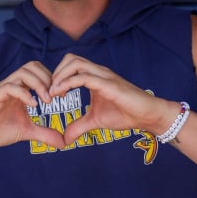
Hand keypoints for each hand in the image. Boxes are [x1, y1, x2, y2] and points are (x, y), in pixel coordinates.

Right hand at [0, 61, 66, 150]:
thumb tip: (64, 143)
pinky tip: (33, 106)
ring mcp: (3, 89)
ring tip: (47, 100)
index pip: (39, 71)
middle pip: (33, 65)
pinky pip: (10, 87)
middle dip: (48, 78)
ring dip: (39, 84)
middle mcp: (12, 85)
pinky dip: (24, 94)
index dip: (53, 79)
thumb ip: (45, 133)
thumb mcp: (27, 132)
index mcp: (21, 88)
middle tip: (57, 96)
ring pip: (23, 72)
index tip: (63, 96)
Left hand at [50, 53, 176, 143]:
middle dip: (55, 72)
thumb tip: (65, 139)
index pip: (70, 65)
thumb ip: (79, 126)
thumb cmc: (125, 114)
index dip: (57, 76)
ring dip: (60, 76)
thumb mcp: (95, 121)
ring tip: (53, 93)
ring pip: (75, 63)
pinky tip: (61, 95)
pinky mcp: (108, 84)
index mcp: (95, 76)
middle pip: (70, 58)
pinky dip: (68, 83)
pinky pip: (84, 77)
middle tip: (49, 92)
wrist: (147, 116)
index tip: (50, 93)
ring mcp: (103, 76)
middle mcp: (98, 72)